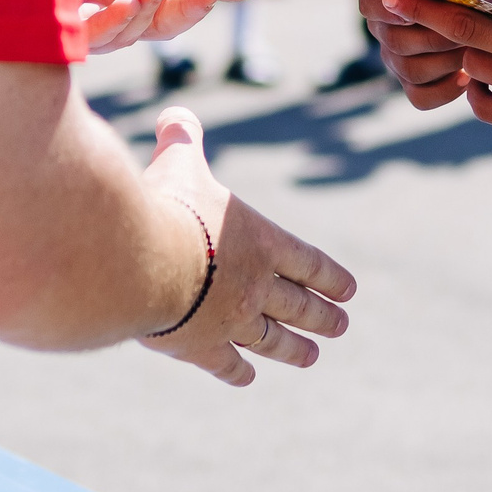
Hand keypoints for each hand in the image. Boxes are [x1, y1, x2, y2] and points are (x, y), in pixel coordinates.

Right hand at [138, 108, 355, 384]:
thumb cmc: (167, 207)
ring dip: (293, 349)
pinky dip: (237, 371)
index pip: (308, 262)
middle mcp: (256, 285)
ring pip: (272, 340)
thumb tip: (175, 114)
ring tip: (311, 356)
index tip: (348, 292)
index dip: (329, 277)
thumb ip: (182, 139)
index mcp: (262, 241)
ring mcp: (231, 320)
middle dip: (322, 316)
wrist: (142, 263)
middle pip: (298, 305)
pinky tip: (246, 377)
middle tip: (341, 327)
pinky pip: (226, 363)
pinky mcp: (200, 347)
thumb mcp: (179, 163)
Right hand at [356, 0, 479, 108]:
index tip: (409, 9)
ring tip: (472, 48)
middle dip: (433, 36)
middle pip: (395, 41)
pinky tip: (467, 75)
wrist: (488, 6)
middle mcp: (384, 30)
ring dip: (445, 60)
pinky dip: (446, 89)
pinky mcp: (415, 86)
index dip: (386, 9)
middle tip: (464, 29)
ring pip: (411, 70)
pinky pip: (422, 98)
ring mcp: (397, 61)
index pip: (369, 3)